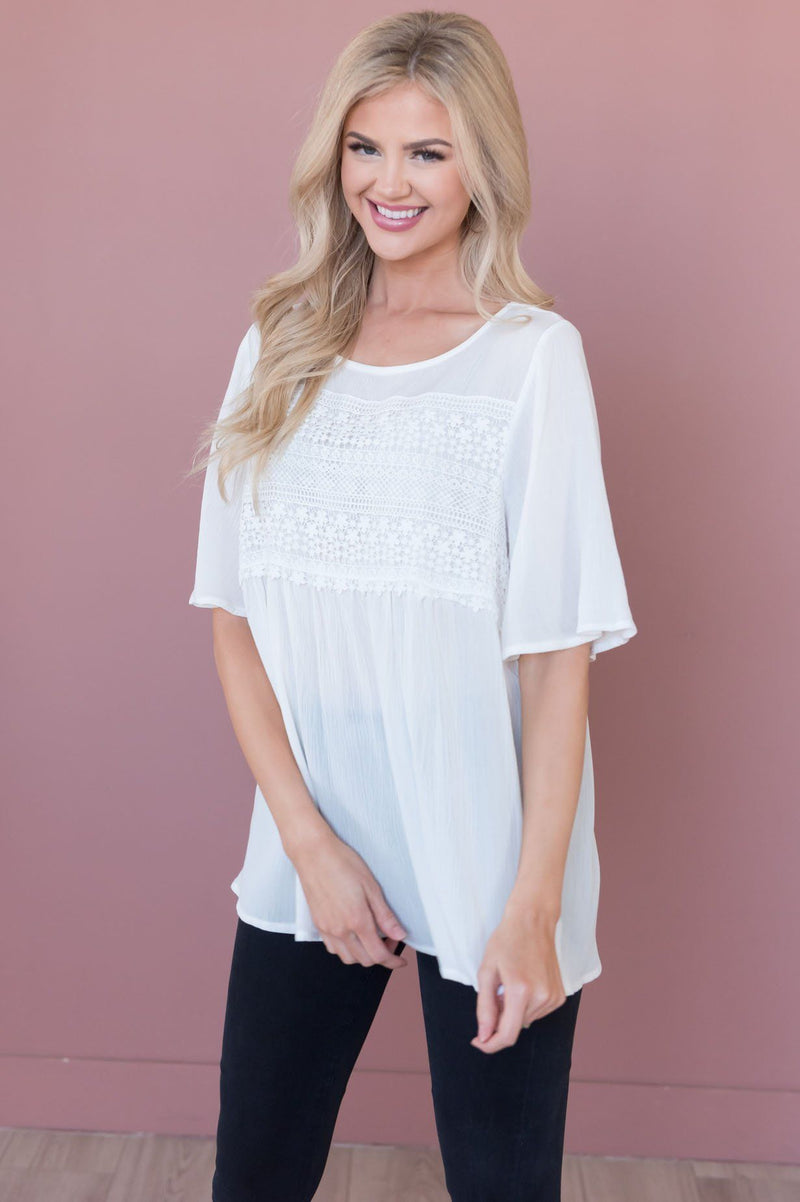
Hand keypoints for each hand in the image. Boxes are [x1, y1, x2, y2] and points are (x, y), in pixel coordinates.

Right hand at [292, 829, 408, 969]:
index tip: (400, 959)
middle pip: (364, 960)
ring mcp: (327, 928)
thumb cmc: (342, 863)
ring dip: (363, 955)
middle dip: (381, 957)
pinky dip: (346, 949)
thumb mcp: (371, 887)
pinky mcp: (318, 924)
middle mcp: (340, 929)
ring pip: (347, 958)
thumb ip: (385, 916)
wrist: (313, 854)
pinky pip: (333, 948)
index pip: (378, 954)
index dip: (392, 961)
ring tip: (372, 939)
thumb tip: (399, 934)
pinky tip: (353, 936)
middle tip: (390, 941)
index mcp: (357, 920)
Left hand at [470, 907, 565, 1053]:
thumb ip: (485, 1008)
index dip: (490, 1044)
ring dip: (513, 1012)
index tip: (478, 1041)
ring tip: (509, 985)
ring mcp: (553, 997)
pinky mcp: (559, 996)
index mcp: (521, 990)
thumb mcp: (487, 972)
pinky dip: (526, 1006)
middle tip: (495, 994)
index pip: (507, 1035)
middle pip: (515, 1028)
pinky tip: (523, 984)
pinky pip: (537, 1013)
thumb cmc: (506, 941)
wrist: (533, 921)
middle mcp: (541, 997)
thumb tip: (484, 1037)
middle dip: (499, 1020)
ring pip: (525, 1021)